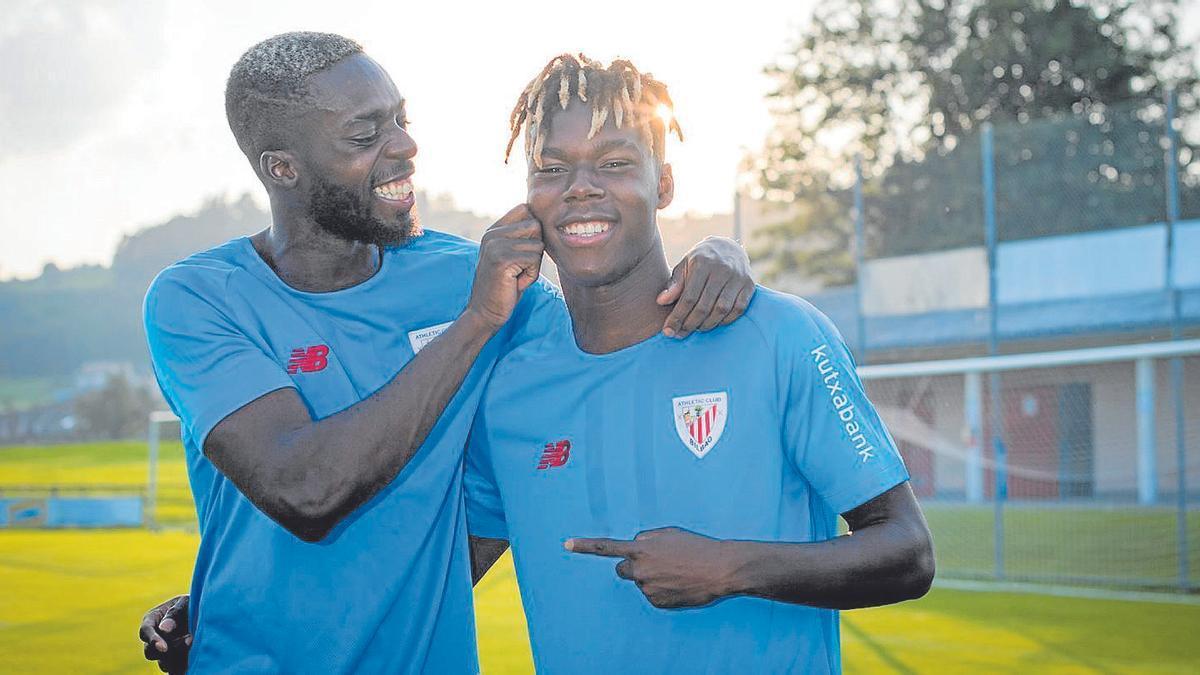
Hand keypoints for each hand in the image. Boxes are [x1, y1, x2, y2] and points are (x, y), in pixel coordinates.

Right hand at [139, 594, 190, 672]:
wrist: (203, 614)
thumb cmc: (191, 605)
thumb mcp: (184, 603)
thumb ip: (174, 614)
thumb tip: (164, 630)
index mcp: (152, 620)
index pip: (145, 631)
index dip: (153, 640)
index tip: (164, 648)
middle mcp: (154, 637)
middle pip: (150, 652)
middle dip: (168, 650)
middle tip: (189, 639)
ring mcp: (163, 650)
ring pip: (163, 663)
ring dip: (179, 656)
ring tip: (195, 642)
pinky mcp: (174, 659)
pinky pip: (174, 668)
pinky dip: (184, 664)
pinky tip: (194, 656)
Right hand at [467, 204, 544, 328]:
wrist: (485, 312)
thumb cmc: (505, 286)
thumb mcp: (511, 256)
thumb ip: (522, 237)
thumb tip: (546, 219)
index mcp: (493, 230)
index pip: (525, 209)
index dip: (533, 231)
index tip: (521, 253)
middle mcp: (492, 233)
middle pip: (536, 226)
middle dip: (535, 250)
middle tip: (519, 267)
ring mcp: (495, 245)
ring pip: (538, 245)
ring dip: (533, 265)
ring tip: (516, 276)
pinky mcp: (502, 259)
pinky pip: (534, 261)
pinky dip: (531, 276)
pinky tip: (515, 283)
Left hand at [565, 527, 739, 608]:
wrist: (719, 569)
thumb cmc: (696, 547)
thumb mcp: (669, 534)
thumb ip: (647, 539)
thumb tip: (638, 546)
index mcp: (640, 548)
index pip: (606, 547)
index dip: (585, 546)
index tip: (566, 544)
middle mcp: (639, 569)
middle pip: (622, 569)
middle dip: (633, 567)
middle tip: (655, 564)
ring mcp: (647, 588)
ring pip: (641, 582)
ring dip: (653, 577)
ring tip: (677, 572)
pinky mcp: (656, 602)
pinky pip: (653, 595)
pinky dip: (663, 590)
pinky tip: (679, 584)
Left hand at [658, 236, 754, 338]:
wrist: (728, 247)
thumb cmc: (700, 261)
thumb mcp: (684, 266)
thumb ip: (674, 284)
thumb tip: (661, 301)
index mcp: (702, 263)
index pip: (689, 297)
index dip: (678, 316)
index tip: (668, 330)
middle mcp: (721, 269)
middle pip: (704, 306)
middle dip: (690, 324)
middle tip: (680, 333)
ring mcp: (737, 277)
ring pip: (721, 310)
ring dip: (707, 324)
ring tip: (696, 328)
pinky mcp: (749, 285)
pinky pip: (738, 309)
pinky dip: (726, 320)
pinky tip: (715, 322)